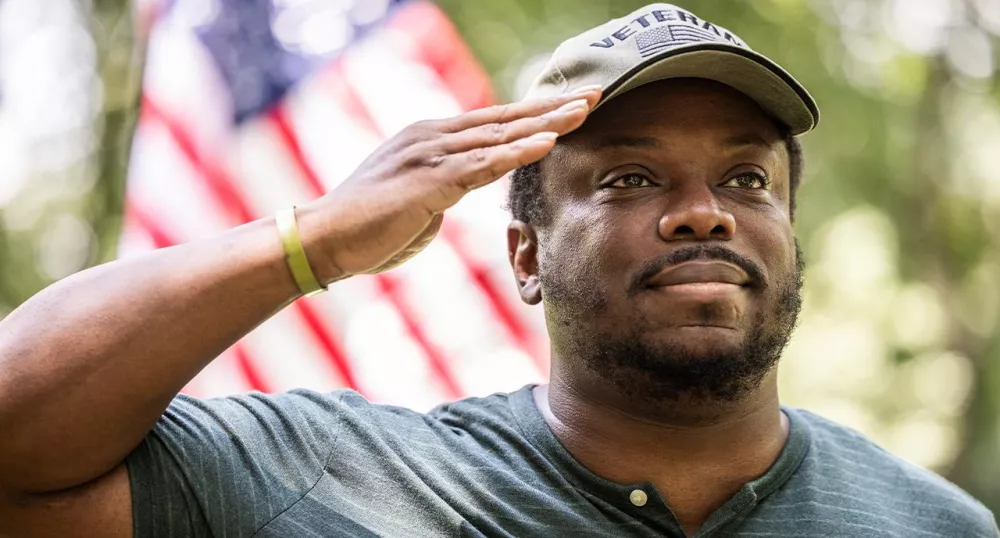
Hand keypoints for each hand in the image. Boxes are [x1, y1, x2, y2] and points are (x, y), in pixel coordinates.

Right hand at [298, 86, 601, 281]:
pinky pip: (481, 165)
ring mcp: (429, 154)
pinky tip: (546, 143)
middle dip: (550, 107)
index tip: (570, 105)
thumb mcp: (417, 199)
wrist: (324, 239)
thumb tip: (460, 189)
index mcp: (431, 138)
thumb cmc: (368, 226)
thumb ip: (444, 186)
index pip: (493, 121)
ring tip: (582, 111)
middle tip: (592, 94)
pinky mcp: (427, 180)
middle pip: (503, 118)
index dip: (533, 112)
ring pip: (498, 135)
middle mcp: (432, 136)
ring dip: (544, 123)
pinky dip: (515, 152)